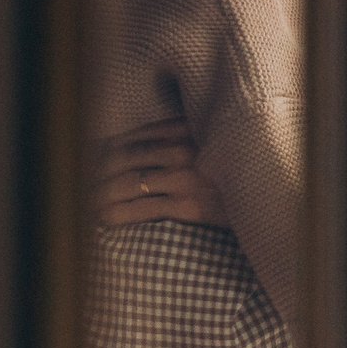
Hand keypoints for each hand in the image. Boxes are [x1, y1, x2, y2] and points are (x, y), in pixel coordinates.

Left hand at [95, 119, 226, 225]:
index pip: (131, 138)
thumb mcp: (208, 141)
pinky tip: (105, 218)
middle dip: (96, 174)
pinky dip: (118, 213)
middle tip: (83, 185)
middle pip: (123, 159)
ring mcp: (184, 178)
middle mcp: (182, 150)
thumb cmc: (233, 171)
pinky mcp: (188, 205)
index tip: (90, 161)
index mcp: (184, 130)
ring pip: (127, 184)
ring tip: (89, 203)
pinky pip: (142, 208)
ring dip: (101, 195)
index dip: (104, 151)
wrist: (264, 198)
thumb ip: (176, 137)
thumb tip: (127, 146)